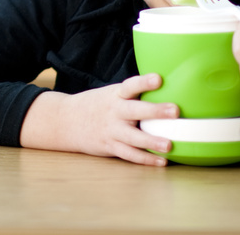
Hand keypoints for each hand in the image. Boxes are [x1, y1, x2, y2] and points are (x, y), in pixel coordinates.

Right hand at [21, 73, 177, 165]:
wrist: (65, 121)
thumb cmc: (97, 105)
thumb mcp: (111, 94)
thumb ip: (133, 95)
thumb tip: (169, 90)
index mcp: (115, 95)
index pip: (130, 86)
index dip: (144, 82)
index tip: (158, 78)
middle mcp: (113, 111)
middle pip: (134, 111)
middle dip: (154, 111)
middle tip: (175, 111)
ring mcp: (111, 130)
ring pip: (133, 137)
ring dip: (151, 141)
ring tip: (169, 145)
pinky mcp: (110, 146)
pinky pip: (129, 154)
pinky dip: (145, 159)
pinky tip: (161, 161)